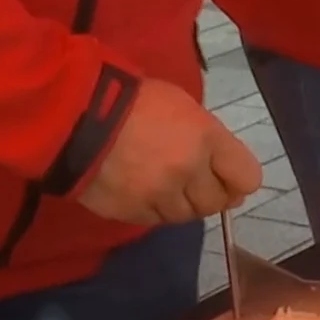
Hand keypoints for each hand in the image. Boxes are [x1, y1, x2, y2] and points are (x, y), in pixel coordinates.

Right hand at [77, 78, 262, 224]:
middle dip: (209, 194)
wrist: (73, 115)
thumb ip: (207, 137)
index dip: (238, 179)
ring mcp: (159, 195)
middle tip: (193, 182)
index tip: (227, 176)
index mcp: (205, 138)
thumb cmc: (130, 98)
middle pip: (216, 202)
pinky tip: (141, 191)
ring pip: (186, 216)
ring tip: (163, 184)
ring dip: (180, 203)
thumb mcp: (181, 105)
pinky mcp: (131, 212)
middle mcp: (188, 171)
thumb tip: (221, 165)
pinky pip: (154, 220)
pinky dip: (153, 209)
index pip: (247, 177)